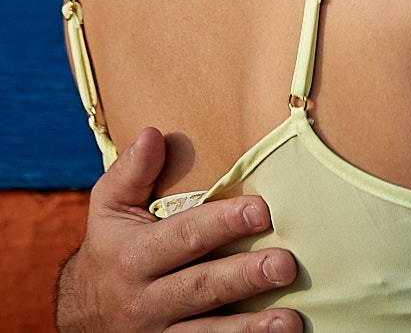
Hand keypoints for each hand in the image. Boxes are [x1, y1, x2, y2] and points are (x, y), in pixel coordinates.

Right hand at [54, 129, 301, 332]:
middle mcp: (144, 299)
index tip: (262, 210)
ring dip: (249, 328)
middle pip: (200, 287)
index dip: (222, 224)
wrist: (80, 315)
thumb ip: (131, 174)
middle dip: (243, 277)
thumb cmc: (110, 248)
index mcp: (134, 256)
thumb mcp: (109, 210)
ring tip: (291, 320)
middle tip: (286, 265)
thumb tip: (153, 134)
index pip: (183, 237)